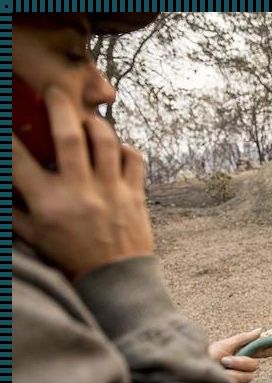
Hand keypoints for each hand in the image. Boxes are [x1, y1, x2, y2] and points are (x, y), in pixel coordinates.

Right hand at [12, 87, 153, 279]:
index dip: (9, 136)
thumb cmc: (72, 257)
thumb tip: (6, 189)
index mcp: (48, 202)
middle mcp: (79, 191)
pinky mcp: (136, 194)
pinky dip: (126, 147)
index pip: (19, 159)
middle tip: (54, 90)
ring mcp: (111, 191)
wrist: (116, 280)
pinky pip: (135, 158)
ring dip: (96, 123)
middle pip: (69, 136)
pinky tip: (117, 148)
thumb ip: (15, 210)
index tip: (8, 121)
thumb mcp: (36, 236)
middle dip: (59, 107)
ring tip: (87, 119)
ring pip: (106, 141)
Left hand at [208, 328, 271, 382]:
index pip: (262, 352)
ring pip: (246, 377)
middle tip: (225, 361)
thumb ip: (243, 338)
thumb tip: (260, 330)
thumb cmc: (206, 357)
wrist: (191, 375)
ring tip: (217, 372)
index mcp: (242, 354)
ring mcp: (240, 381)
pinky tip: (218, 382)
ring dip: (231, 373)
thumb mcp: (224, 345)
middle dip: (240, 362)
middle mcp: (242, 368)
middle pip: (254, 366)